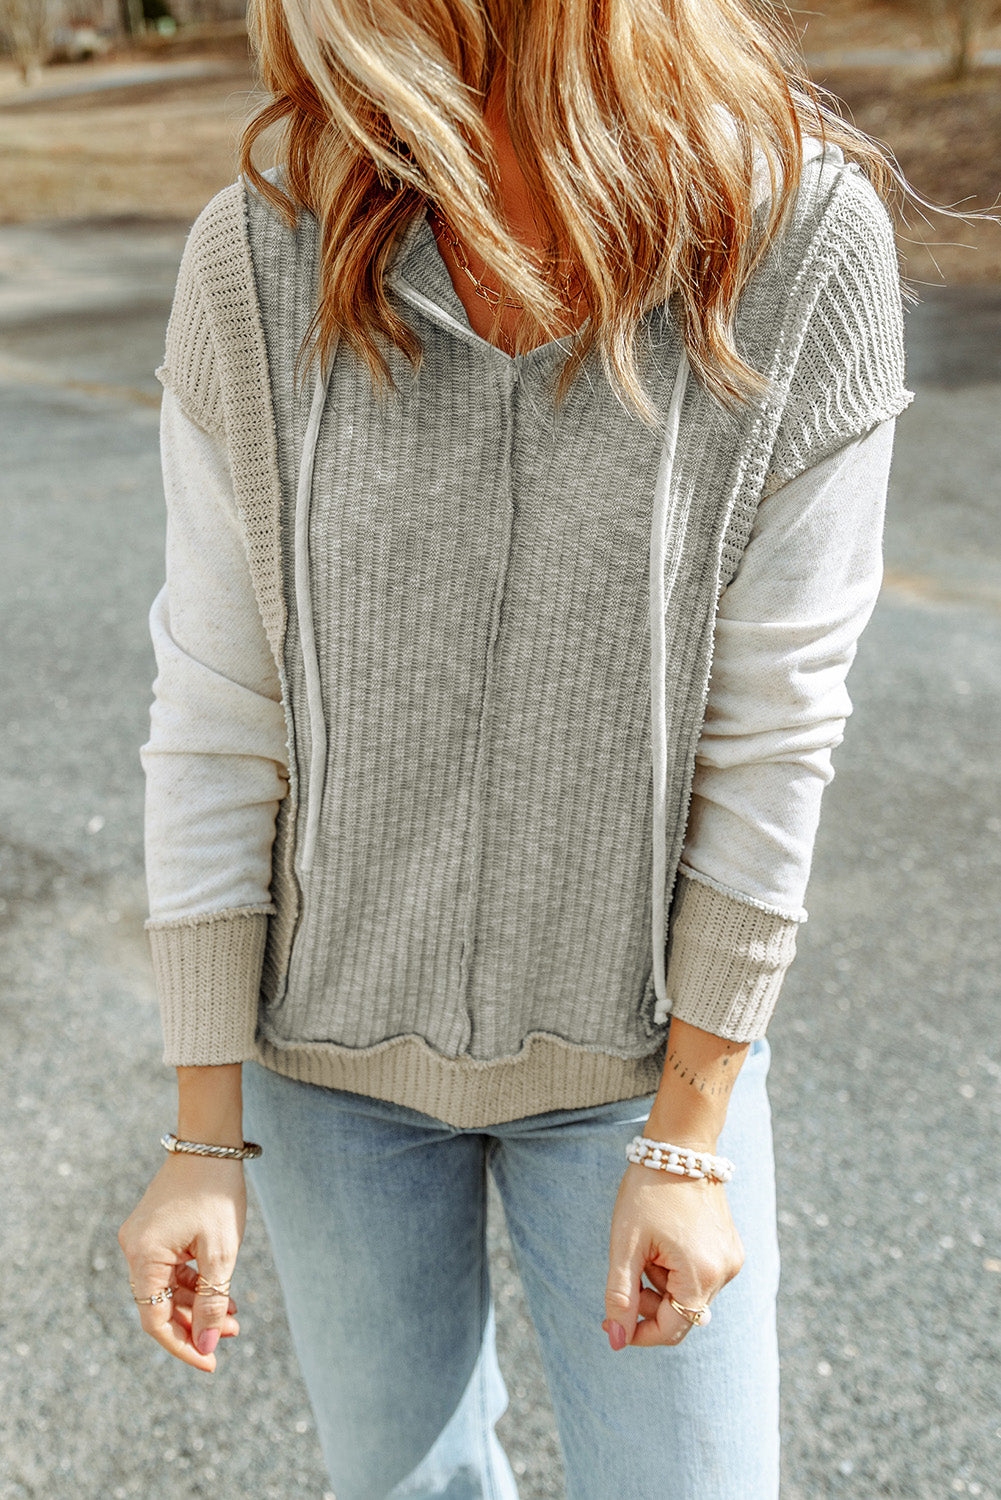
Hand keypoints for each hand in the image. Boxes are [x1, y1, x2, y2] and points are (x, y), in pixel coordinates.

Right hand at [118, 1153, 245, 1371]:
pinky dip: (194, 1284)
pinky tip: (222, 1293)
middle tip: (233, 1335)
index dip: (183, 1345)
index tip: (211, 1362)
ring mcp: (142, 1239)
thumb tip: (209, 1345)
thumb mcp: (221, 1252)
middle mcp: (134, 1249)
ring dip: (198, 1305)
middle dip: (197, 1324)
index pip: (155, 1320)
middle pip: (160, 1305)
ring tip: (234, 1316)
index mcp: (143, 1256)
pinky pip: (170, 1270)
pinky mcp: (154, 1232)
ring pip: (167, 1289)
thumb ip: (213, 1301)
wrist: (211, 1143)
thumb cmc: (216, 1193)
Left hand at [602, 1162, 743, 1348]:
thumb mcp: (625, 1244)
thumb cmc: (647, 1191)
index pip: (671, 1329)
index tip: (613, 1319)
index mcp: (702, 1274)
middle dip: (650, 1301)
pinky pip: (701, 1276)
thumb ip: (620, 1297)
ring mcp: (732, 1260)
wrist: (678, 1146)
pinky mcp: (731, 1248)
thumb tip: (617, 1343)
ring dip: (664, 1283)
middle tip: (629, 1270)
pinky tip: (667, 1240)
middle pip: (682, 1314)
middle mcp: (725, 1273)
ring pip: (690, 1295)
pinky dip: (679, 1269)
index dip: (638, 1331)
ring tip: (650, 1245)